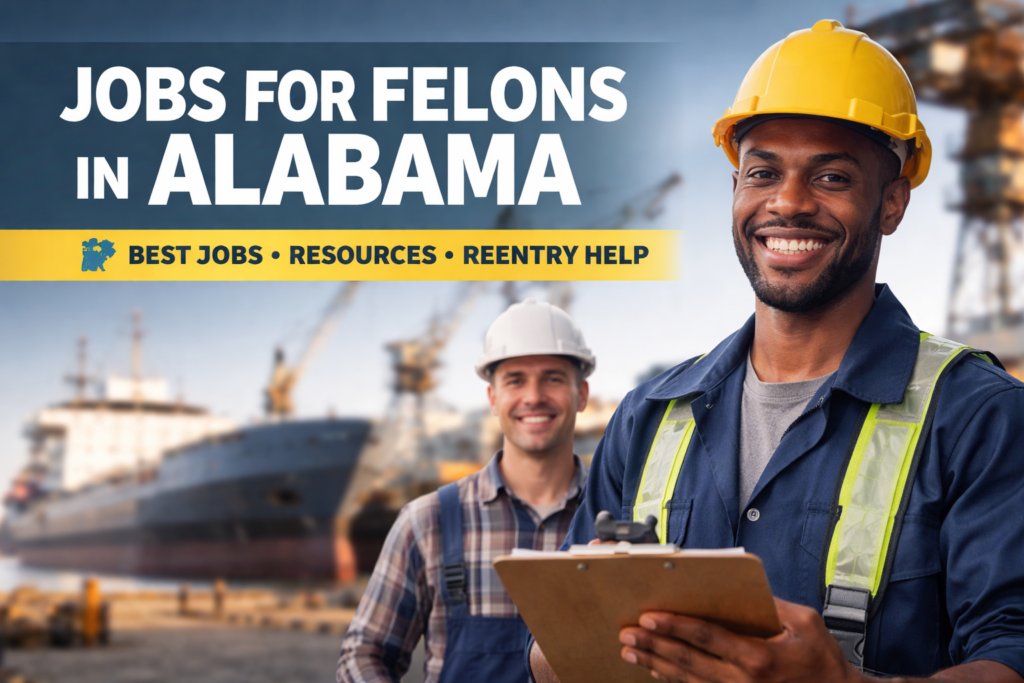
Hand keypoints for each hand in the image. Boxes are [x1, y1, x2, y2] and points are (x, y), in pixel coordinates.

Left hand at [618, 597, 863, 682]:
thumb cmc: (822, 661)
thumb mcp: (805, 623)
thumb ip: (770, 605)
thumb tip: (737, 587)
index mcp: (758, 657)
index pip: (707, 638)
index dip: (675, 627)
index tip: (649, 617)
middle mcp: (742, 681)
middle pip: (688, 660)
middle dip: (654, 645)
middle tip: (627, 633)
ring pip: (686, 679)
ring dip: (655, 663)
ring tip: (630, 651)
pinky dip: (672, 680)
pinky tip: (654, 670)